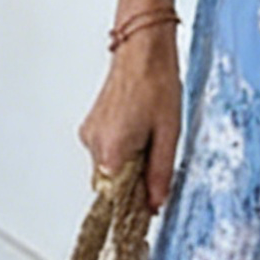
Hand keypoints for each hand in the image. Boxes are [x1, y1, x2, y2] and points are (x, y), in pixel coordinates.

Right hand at [77, 35, 181, 212]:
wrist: (142, 50)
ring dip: (128, 165)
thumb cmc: (156, 83)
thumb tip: (156, 202)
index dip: (135, 205)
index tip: (148, 209)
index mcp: (112, 150)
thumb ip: (160, 172)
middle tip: (156, 164)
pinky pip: (105, 151)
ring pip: (108, 168)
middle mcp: (94, 144)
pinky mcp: (91, 126)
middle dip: (133, 184)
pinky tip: (139, 131)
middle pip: (111, 185)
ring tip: (151, 139)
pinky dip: (121, 150)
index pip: (117, 198)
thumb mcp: (168, 133)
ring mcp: (90, 134)